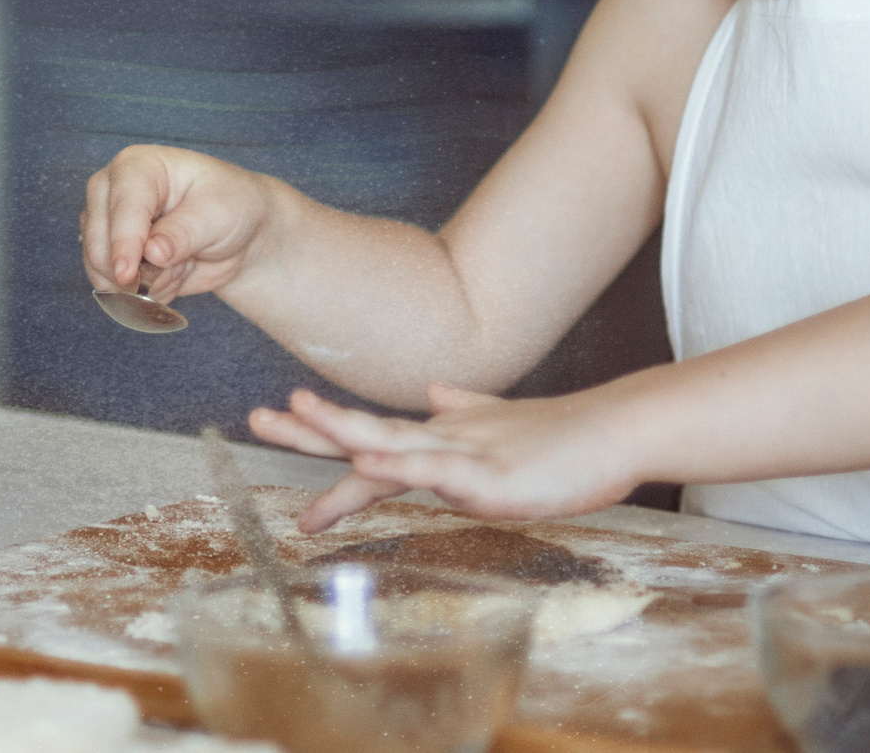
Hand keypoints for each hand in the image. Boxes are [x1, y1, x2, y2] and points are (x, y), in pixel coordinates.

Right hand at [80, 145, 279, 299]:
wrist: (236, 233)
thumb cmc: (229, 207)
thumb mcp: (218, 214)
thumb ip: (184, 232)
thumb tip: (152, 253)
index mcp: (137, 166)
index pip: (121, 206)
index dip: (124, 242)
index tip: (127, 274)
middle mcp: (110, 191)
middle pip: (99, 241)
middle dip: (138, 269)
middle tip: (184, 263)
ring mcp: (106, 225)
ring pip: (102, 270)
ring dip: (146, 283)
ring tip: (182, 265)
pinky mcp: (108, 255)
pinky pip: (112, 289)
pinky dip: (144, 294)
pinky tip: (170, 276)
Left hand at [248, 382, 647, 530]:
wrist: (614, 432)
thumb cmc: (563, 439)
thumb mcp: (501, 428)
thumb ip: (465, 412)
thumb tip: (435, 394)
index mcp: (442, 436)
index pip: (369, 433)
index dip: (322, 430)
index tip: (276, 419)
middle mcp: (443, 439)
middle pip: (362, 430)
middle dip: (308, 428)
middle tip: (255, 417)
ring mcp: (464, 454)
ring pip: (390, 440)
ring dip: (341, 427)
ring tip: (295, 413)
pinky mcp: (488, 475)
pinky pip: (433, 467)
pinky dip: (397, 460)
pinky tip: (367, 455)